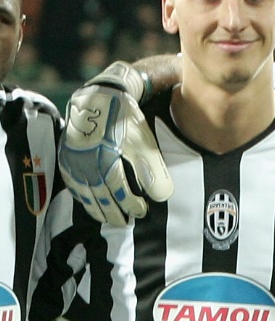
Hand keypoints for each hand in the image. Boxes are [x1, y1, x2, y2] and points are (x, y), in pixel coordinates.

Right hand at [58, 84, 172, 225]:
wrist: (100, 97)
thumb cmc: (125, 120)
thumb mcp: (144, 144)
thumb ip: (152, 171)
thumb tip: (162, 197)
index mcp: (106, 165)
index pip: (119, 193)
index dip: (130, 205)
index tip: (140, 212)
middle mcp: (86, 167)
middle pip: (100, 197)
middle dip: (113, 212)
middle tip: (123, 223)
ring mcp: (73, 163)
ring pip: (84, 193)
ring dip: (96, 208)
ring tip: (107, 218)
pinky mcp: (66, 157)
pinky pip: (72, 184)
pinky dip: (81, 196)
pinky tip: (88, 200)